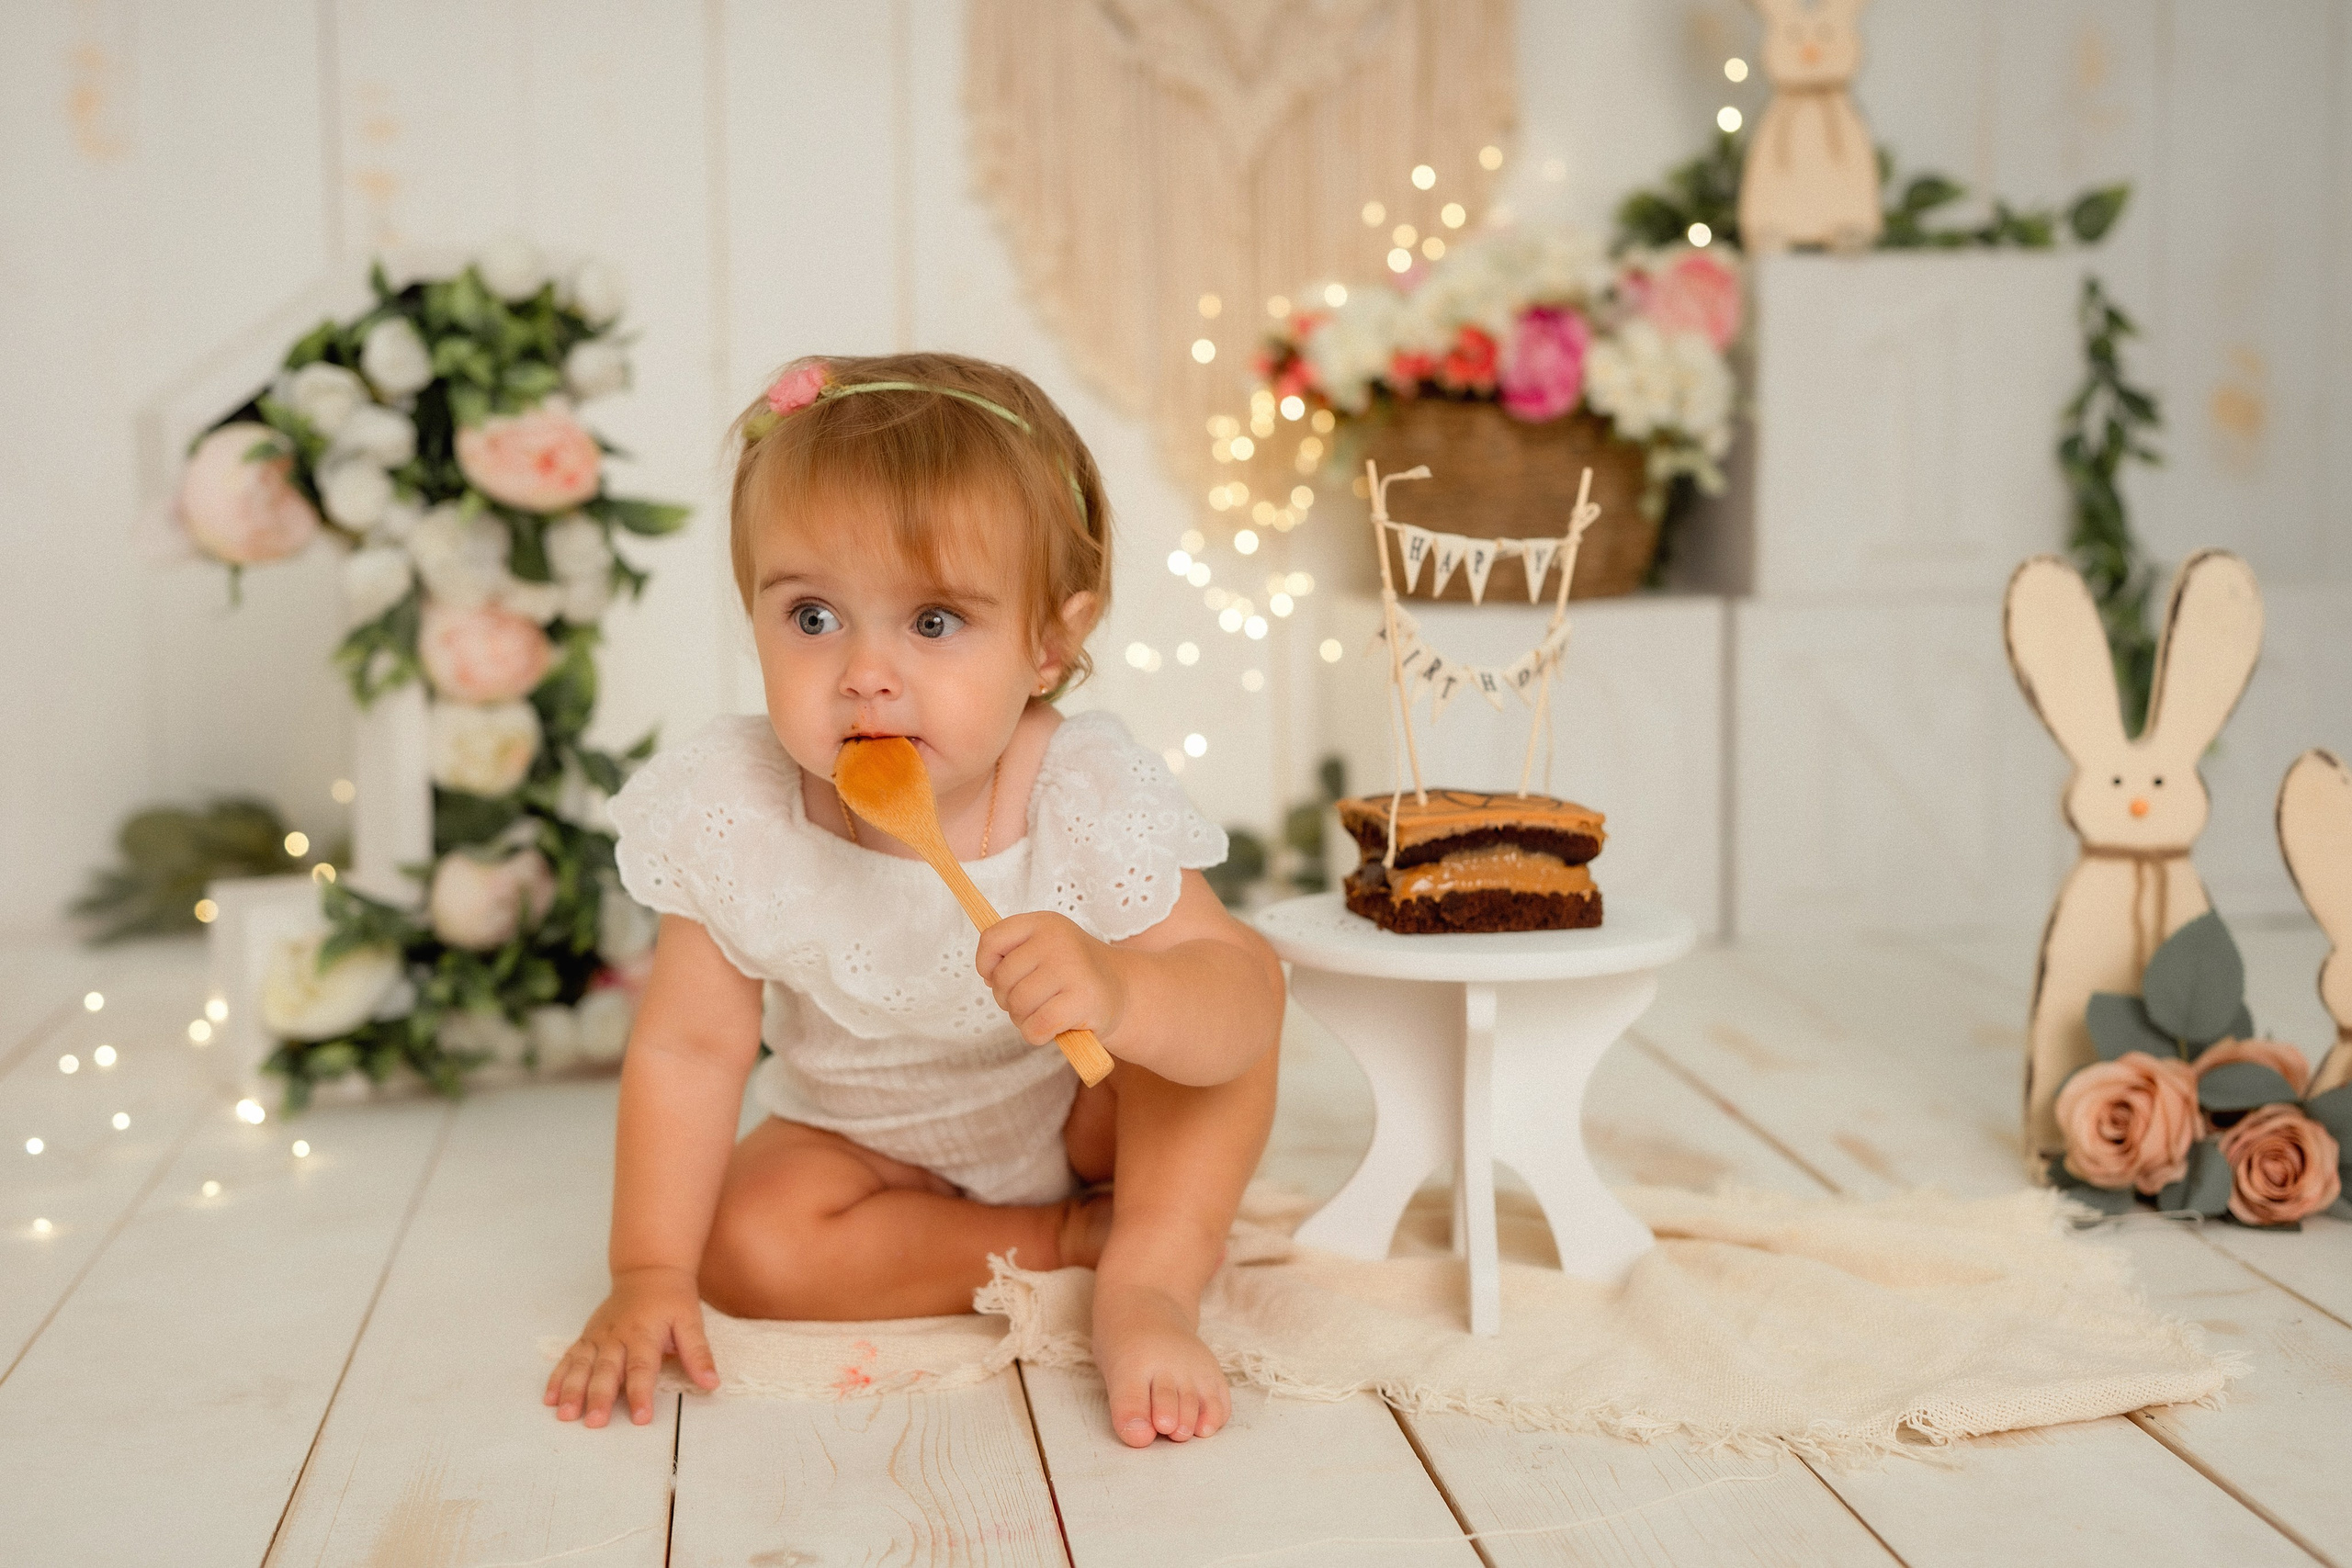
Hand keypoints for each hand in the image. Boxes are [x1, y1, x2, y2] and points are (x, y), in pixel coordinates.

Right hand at [545, 1264, 719, 1426]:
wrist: (648, 1270)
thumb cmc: (672, 1299)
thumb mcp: (691, 1321)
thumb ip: (698, 1354)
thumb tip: (712, 1384)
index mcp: (644, 1333)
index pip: (642, 1368)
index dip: (641, 1394)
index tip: (640, 1418)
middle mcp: (617, 1336)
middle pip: (607, 1370)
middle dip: (599, 1397)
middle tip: (594, 1422)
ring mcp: (598, 1336)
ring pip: (582, 1365)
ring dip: (573, 1390)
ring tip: (565, 1414)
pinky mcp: (587, 1337)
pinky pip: (569, 1358)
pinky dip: (558, 1378)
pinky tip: (550, 1398)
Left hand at [976, 911, 1127, 1047]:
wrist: (1124, 990)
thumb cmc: (1073, 973)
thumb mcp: (1045, 949)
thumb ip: (1013, 955)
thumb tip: (987, 976)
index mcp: (1044, 923)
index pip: (992, 938)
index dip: (985, 963)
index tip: (996, 975)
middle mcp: (1058, 940)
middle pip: (1002, 979)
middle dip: (1008, 999)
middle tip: (1033, 1000)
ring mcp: (1072, 968)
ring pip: (1017, 1005)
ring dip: (1024, 1019)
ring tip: (1046, 1012)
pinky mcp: (1082, 1000)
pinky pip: (1036, 1027)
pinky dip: (1038, 1034)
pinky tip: (1055, 1027)